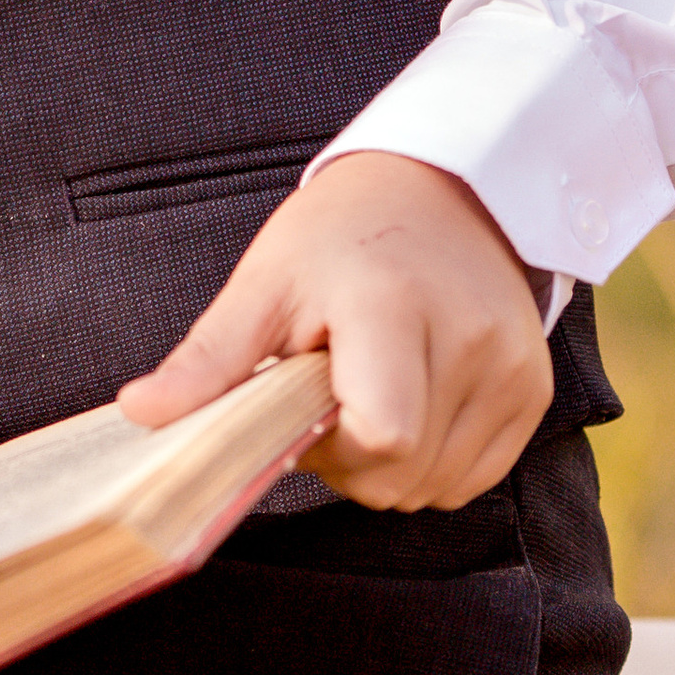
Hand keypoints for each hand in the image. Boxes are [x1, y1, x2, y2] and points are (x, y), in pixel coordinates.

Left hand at [116, 152, 551, 511]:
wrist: (442, 186)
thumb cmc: (338, 234)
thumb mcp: (265, 282)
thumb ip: (210, 358)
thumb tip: (139, 412)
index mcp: (393, 307)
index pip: (379, 437)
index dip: (331, 447)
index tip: (304, 399)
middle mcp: (470, 340)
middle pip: (402, 476)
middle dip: (350, 460)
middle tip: (328, 391)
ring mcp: (513, 368)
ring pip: (437, 488)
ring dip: (390, 464)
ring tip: (370, 386)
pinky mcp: (535, 389)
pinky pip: (474, 476)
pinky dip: (433, 460)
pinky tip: (412, 399)